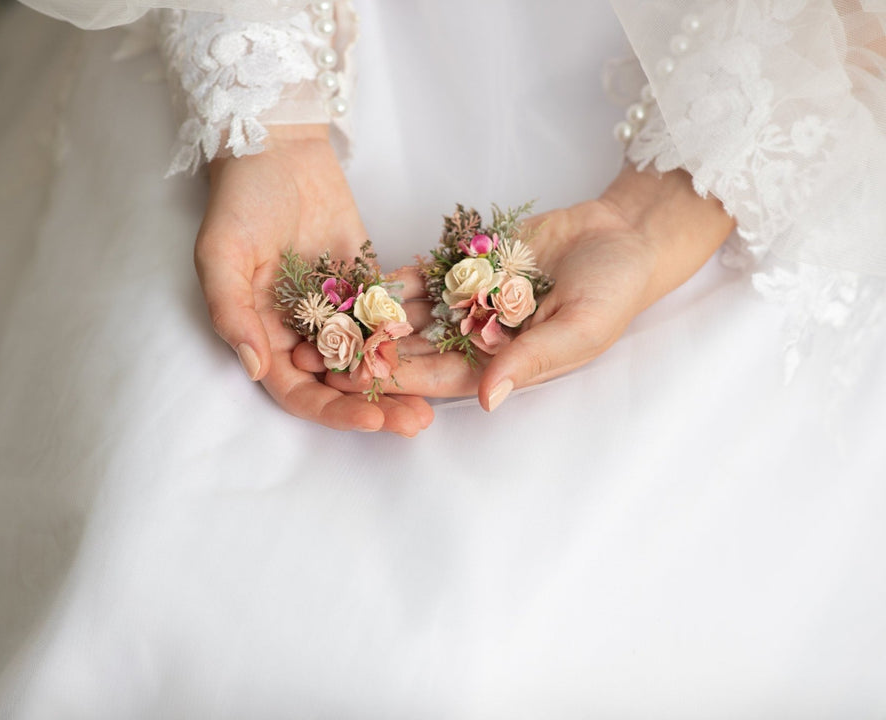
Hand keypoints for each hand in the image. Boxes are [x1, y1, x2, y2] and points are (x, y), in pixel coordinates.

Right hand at [195, 124, 433, 434]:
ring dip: (402, 381)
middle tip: (418, 422)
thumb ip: (233, 312)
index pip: (298, 391)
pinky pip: (391, 317)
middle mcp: (301, 331)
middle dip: (377, 406)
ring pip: (371, 358)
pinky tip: (445, 351)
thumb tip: (255, 367)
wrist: (277, 145)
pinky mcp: (366, 283)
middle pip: (340, 384)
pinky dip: (412, 337)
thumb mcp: (220, 254)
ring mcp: (337, 309)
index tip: (371, 420)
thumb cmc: (239, 199)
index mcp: (263, 335)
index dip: (333, 410)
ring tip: (437, 401)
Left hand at [314, 166, 734, 409]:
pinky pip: (422, 274)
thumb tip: (489, 401)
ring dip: (368, 318)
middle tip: (317, 357)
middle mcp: (475, 338)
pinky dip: (392, 279)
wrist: (622, 234)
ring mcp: (466, 300)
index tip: (357, 384)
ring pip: (409, 313)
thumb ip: (531, 361)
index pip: (439, 378)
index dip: (398, 380)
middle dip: (368, 353)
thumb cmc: (612, 292)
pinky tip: (354, 281)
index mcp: (499, 365)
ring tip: (322, 321)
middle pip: (413, 348)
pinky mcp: (464, 264)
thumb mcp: (578, 330)